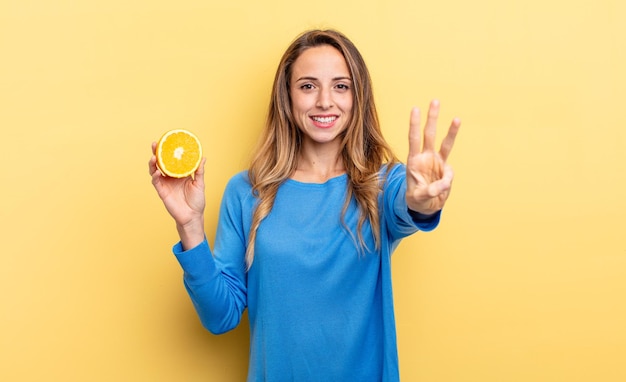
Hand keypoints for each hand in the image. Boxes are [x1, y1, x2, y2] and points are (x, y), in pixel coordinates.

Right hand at [149, 142, 205, 248]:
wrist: (193, 216)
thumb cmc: (197, 201)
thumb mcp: (199, 183)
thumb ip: (199, 171)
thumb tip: (203, 157)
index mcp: (180, 174)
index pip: (172, 160)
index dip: (168, 151)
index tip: (167, 141)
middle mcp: (171, 177)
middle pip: (161, 163)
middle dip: (156, 153)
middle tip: (155, 144)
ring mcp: (165, 184)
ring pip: (155, 171)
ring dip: (153, 163)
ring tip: (153, 157)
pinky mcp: (162, 192)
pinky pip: (156, 182)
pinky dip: (155, 176)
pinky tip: (157, 172)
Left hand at [406, 100, 460, 214]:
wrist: (425, 206)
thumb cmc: (416, 199)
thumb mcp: (418, 197)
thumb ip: (428, 191)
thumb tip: (442, 185)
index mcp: (413, 161)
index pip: (413, 139)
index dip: (414, 125)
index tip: (415, 109)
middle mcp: (425, 157)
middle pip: (429, 134)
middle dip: (432, 118)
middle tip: (435, 101)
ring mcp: (437, 162)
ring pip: (446, 144)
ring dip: (451, 131)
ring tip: (457, 118)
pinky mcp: (446, 170)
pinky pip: (450, 173)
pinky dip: (446, 182)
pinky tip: (439, 191)